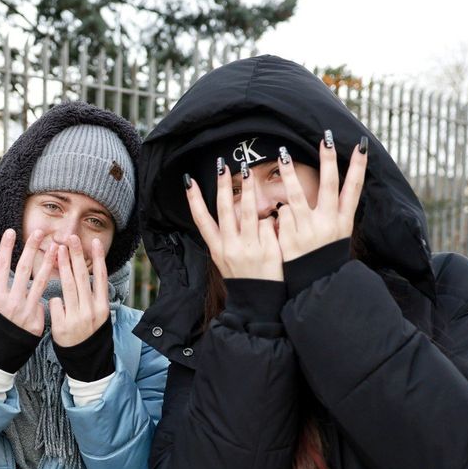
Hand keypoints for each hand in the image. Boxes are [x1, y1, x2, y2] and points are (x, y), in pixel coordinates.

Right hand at [0, 228, 54, 334]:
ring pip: (39, 283)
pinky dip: (44, 301)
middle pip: (22, 270)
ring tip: (55, 248)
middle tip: (39, 231)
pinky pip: (43, 306)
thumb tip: (22, 282)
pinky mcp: (36, 323)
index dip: (5, 248)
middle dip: (32, 249)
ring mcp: (24, 312)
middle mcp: (10, 302)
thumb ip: (6, 292)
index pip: (1, 266)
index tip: (11, 231)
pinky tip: (46, 300)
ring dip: (48, 264)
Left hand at [49, 235, 109, 346]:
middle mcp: (91, 311)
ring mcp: (76, 319)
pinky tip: (56, 306)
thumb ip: (93, 295)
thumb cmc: (90, 332)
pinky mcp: (62, 326)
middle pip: (83, 278)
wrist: (85, 360)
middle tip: (71, 238)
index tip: (93, 242)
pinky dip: (54, 301)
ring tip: (58, 250)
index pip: (101, 278)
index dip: (98, 259)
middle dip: (76, 255)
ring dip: (62, 266)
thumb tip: (86, 270)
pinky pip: (55, 304)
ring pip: (67, 287)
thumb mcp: (98, 315)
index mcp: (103, 307)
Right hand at [185, 157, 282, 280]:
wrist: (258, 303)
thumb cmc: (244, 277)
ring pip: (250, 212)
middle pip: (225, 211)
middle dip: (223, 186)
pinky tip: (278, 223)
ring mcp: (250, 248)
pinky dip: (273, 221)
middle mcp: (231, 248)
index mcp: (217, 249)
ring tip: (248, 171)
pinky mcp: (269, 250)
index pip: (202, 220)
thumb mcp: (226, 259)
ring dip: (248, 190)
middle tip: (223, 165)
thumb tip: (234, 208)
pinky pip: (271, 224)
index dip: (194, 200)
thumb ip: (228, 236)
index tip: (189, 181)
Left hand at [275, 132, 366, 260]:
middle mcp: (327, 224)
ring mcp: (307, 232)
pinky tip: (278, 225)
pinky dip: (278, 216)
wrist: (313, 285)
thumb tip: (334, 181)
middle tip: (325, 139)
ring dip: (289, 174)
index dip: (359, 168)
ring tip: (283, 155)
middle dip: (328, 161)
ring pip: (295, 196)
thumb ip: (333, 210)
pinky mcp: (289, 239)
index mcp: (342, 222)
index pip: (353, 190)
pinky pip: (280, 215)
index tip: (361, 147)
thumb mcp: (336, 233)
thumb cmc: (324, 255)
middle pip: (328, 186)